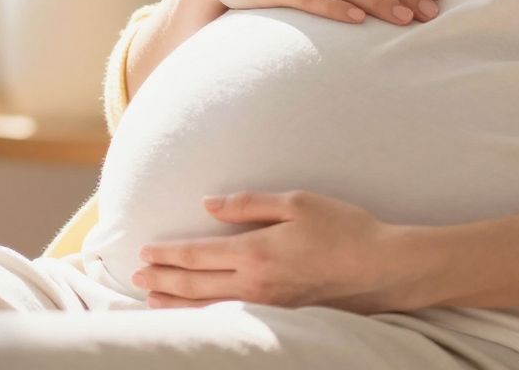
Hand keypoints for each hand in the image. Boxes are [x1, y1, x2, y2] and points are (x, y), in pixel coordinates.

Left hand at [132, 190, 423, 312]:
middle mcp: (255, 284)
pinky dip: (203, 314)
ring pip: (208, 306)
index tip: (146, 251)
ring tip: (153, 297)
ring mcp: (266, 305)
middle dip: (163, 278)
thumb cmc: (344, 229)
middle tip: (137, 274)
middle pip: (195, 284)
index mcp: (256, 251)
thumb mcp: (297, 202)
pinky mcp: (280, 317)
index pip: (198, 255)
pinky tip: (196, 312)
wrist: (381, 269)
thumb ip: (250, 204)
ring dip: (176, 301)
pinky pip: (229, 317)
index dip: (169, 254)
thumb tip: (210, 205)